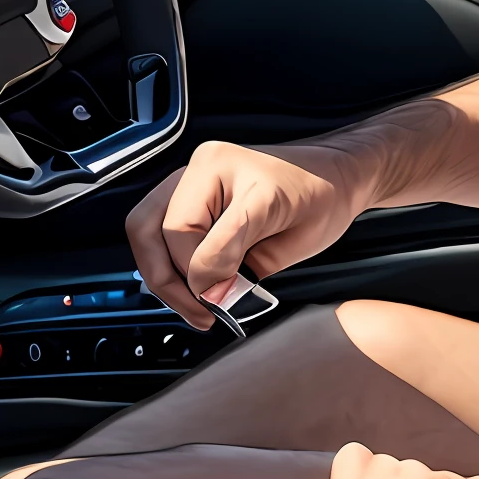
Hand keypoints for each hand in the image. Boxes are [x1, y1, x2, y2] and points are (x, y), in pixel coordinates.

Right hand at [126, 140, 369, 327]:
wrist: (335, 175)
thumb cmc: (323, 197)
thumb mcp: (294, 236)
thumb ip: (244, 264)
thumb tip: (208, 294)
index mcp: (226, 168)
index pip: (188, 233)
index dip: (201, 275)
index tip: (221, 302)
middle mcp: (202, 166)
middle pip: (150, 230)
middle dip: (169, 280)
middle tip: (201, 312)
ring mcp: (191, 176)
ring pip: (143, 230)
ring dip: (162, 275)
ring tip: (196, 307)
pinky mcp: (189, 192)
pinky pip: (157, 228)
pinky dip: (168, 263)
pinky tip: (195, 288)